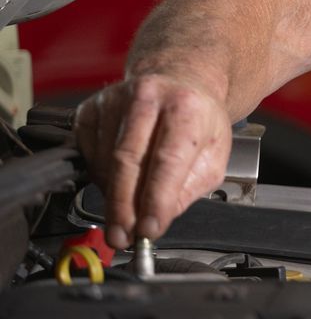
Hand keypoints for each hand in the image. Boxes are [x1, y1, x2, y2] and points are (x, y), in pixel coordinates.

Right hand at [73, 72, 233, 250]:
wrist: (180, 81)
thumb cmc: (197, 120)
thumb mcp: (213, 155)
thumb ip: (189, 189)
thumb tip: (158, 219)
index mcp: (186, 108)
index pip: (168, 160)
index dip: (156, 199)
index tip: (149, 230)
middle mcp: (148, 97)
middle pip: (127, 161)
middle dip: (123, 207)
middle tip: (123, 237)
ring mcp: (114, 100)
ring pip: (104, 162)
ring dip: (114, 194)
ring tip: (130, 201)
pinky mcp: (90, 108)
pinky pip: (87, 154)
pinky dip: (100, 176)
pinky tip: (118, 175)